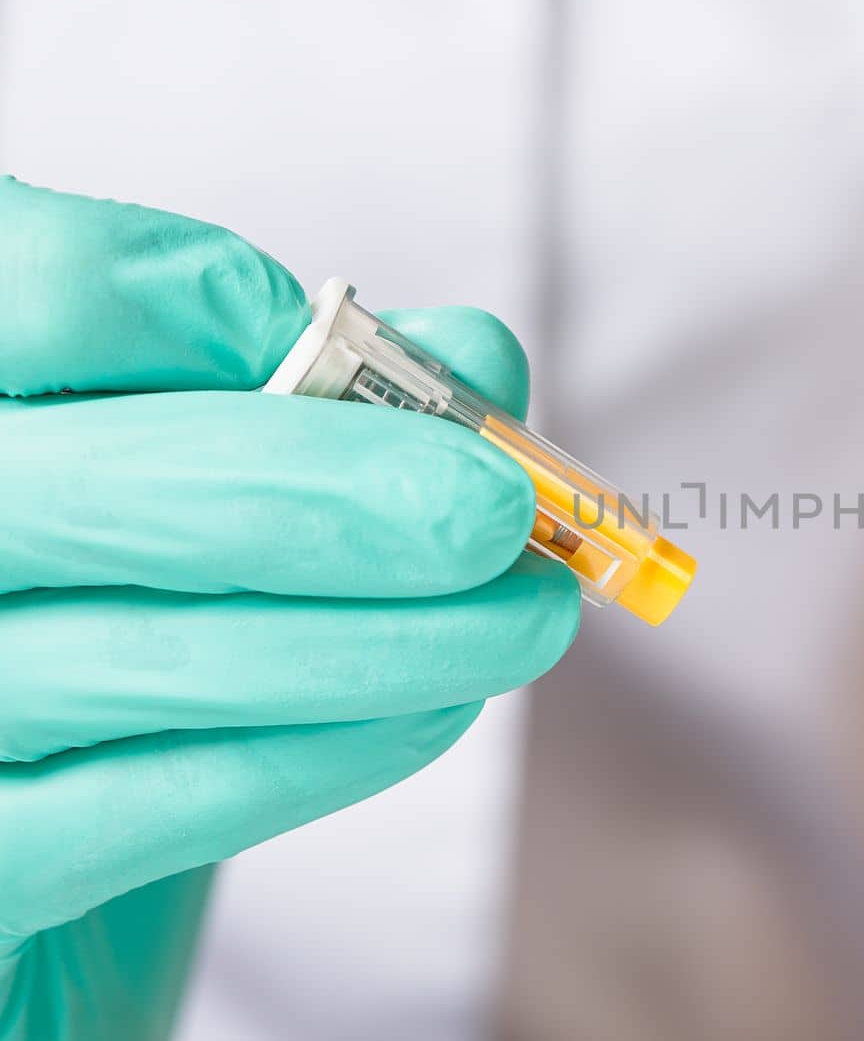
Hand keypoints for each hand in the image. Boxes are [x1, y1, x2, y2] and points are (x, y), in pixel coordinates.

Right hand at [0, 178, 578, 1038]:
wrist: (49, 869)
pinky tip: (430, 711)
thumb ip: (324, 405)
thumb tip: (477, 358)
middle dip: (333, 490)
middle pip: (99, 486)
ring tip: (520, 618)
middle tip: (495, 510)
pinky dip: (320, 751)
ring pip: (153, 655)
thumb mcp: (207, 501)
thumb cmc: (131, 647)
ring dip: (381, 635)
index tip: (377, 352)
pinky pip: (152, 809)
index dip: (203, 303)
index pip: (29, 289)